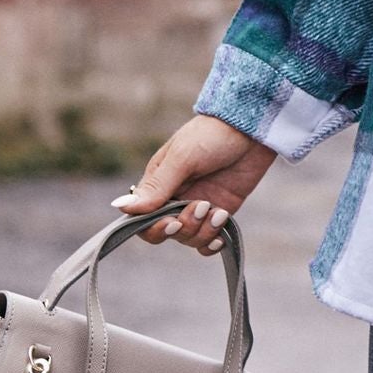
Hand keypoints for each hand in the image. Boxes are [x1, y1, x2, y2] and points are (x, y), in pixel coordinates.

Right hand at [107, 115, 277, 255]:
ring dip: (203, 231)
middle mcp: (175, 199)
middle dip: (183, 228)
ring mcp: (198, 206)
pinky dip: (212, 243)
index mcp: (158, 184)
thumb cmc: (212, 135)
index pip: (142, 220)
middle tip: (202, 207)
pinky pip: (208, 240)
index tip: (173, 222)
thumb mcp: (182, 158)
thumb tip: (119, 207)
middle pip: (166, 233)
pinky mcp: (220, 211)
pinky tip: (221, 235)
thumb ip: (156, 186)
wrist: (252, 129)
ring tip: (218, 211)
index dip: (154, 228)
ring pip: (189, 238)